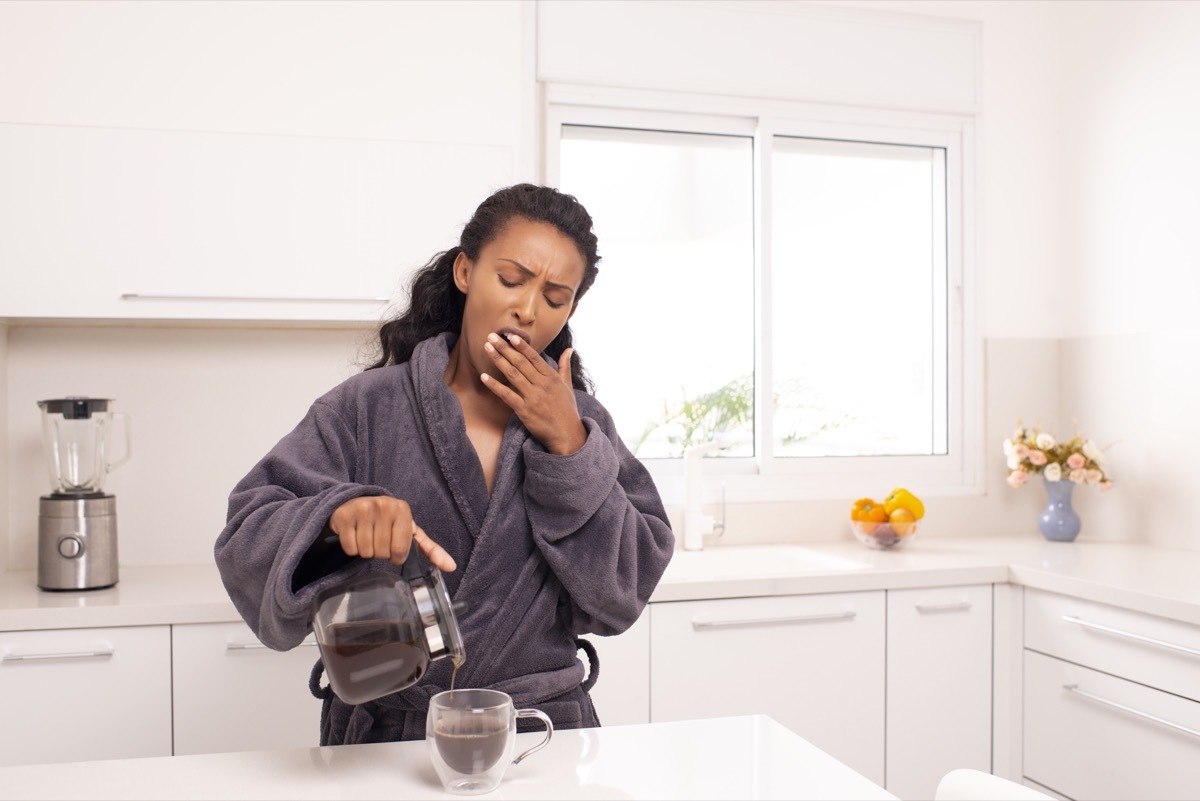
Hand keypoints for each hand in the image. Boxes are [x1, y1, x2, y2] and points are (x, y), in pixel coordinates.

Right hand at [328, 496, 456, 571]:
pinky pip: (350, 549)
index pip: (401, 550)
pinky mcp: (344, 516)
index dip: (397, 556)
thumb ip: (431, 549)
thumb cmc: (387, 521)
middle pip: (383, 552)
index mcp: (402, 510)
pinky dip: (352, 548)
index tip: (394, 549)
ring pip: (366, 552)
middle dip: (380, 552)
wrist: (356, 503)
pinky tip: (354, 535)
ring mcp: (362, 509)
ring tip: (367, 536)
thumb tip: (451, 567)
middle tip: (378, 539)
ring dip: (366, 551)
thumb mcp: (410, 531)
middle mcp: (384, 505)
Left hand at [482, 332, 586, 455]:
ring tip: (487, 348)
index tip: (510, 335)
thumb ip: (565, 366)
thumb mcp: (567, 386)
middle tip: (492, 336)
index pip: (534, 357)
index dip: (521, 346)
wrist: (567, 434)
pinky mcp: (524, 410)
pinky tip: (484, 376)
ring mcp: (532, 397)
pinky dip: (494, 385)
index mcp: (551, 377)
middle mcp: (542, 385)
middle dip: (505, 348)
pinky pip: (506, 395)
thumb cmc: (567, 410)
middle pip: (520, 363)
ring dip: (498, 360)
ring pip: (512, 374)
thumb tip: (569, 349)